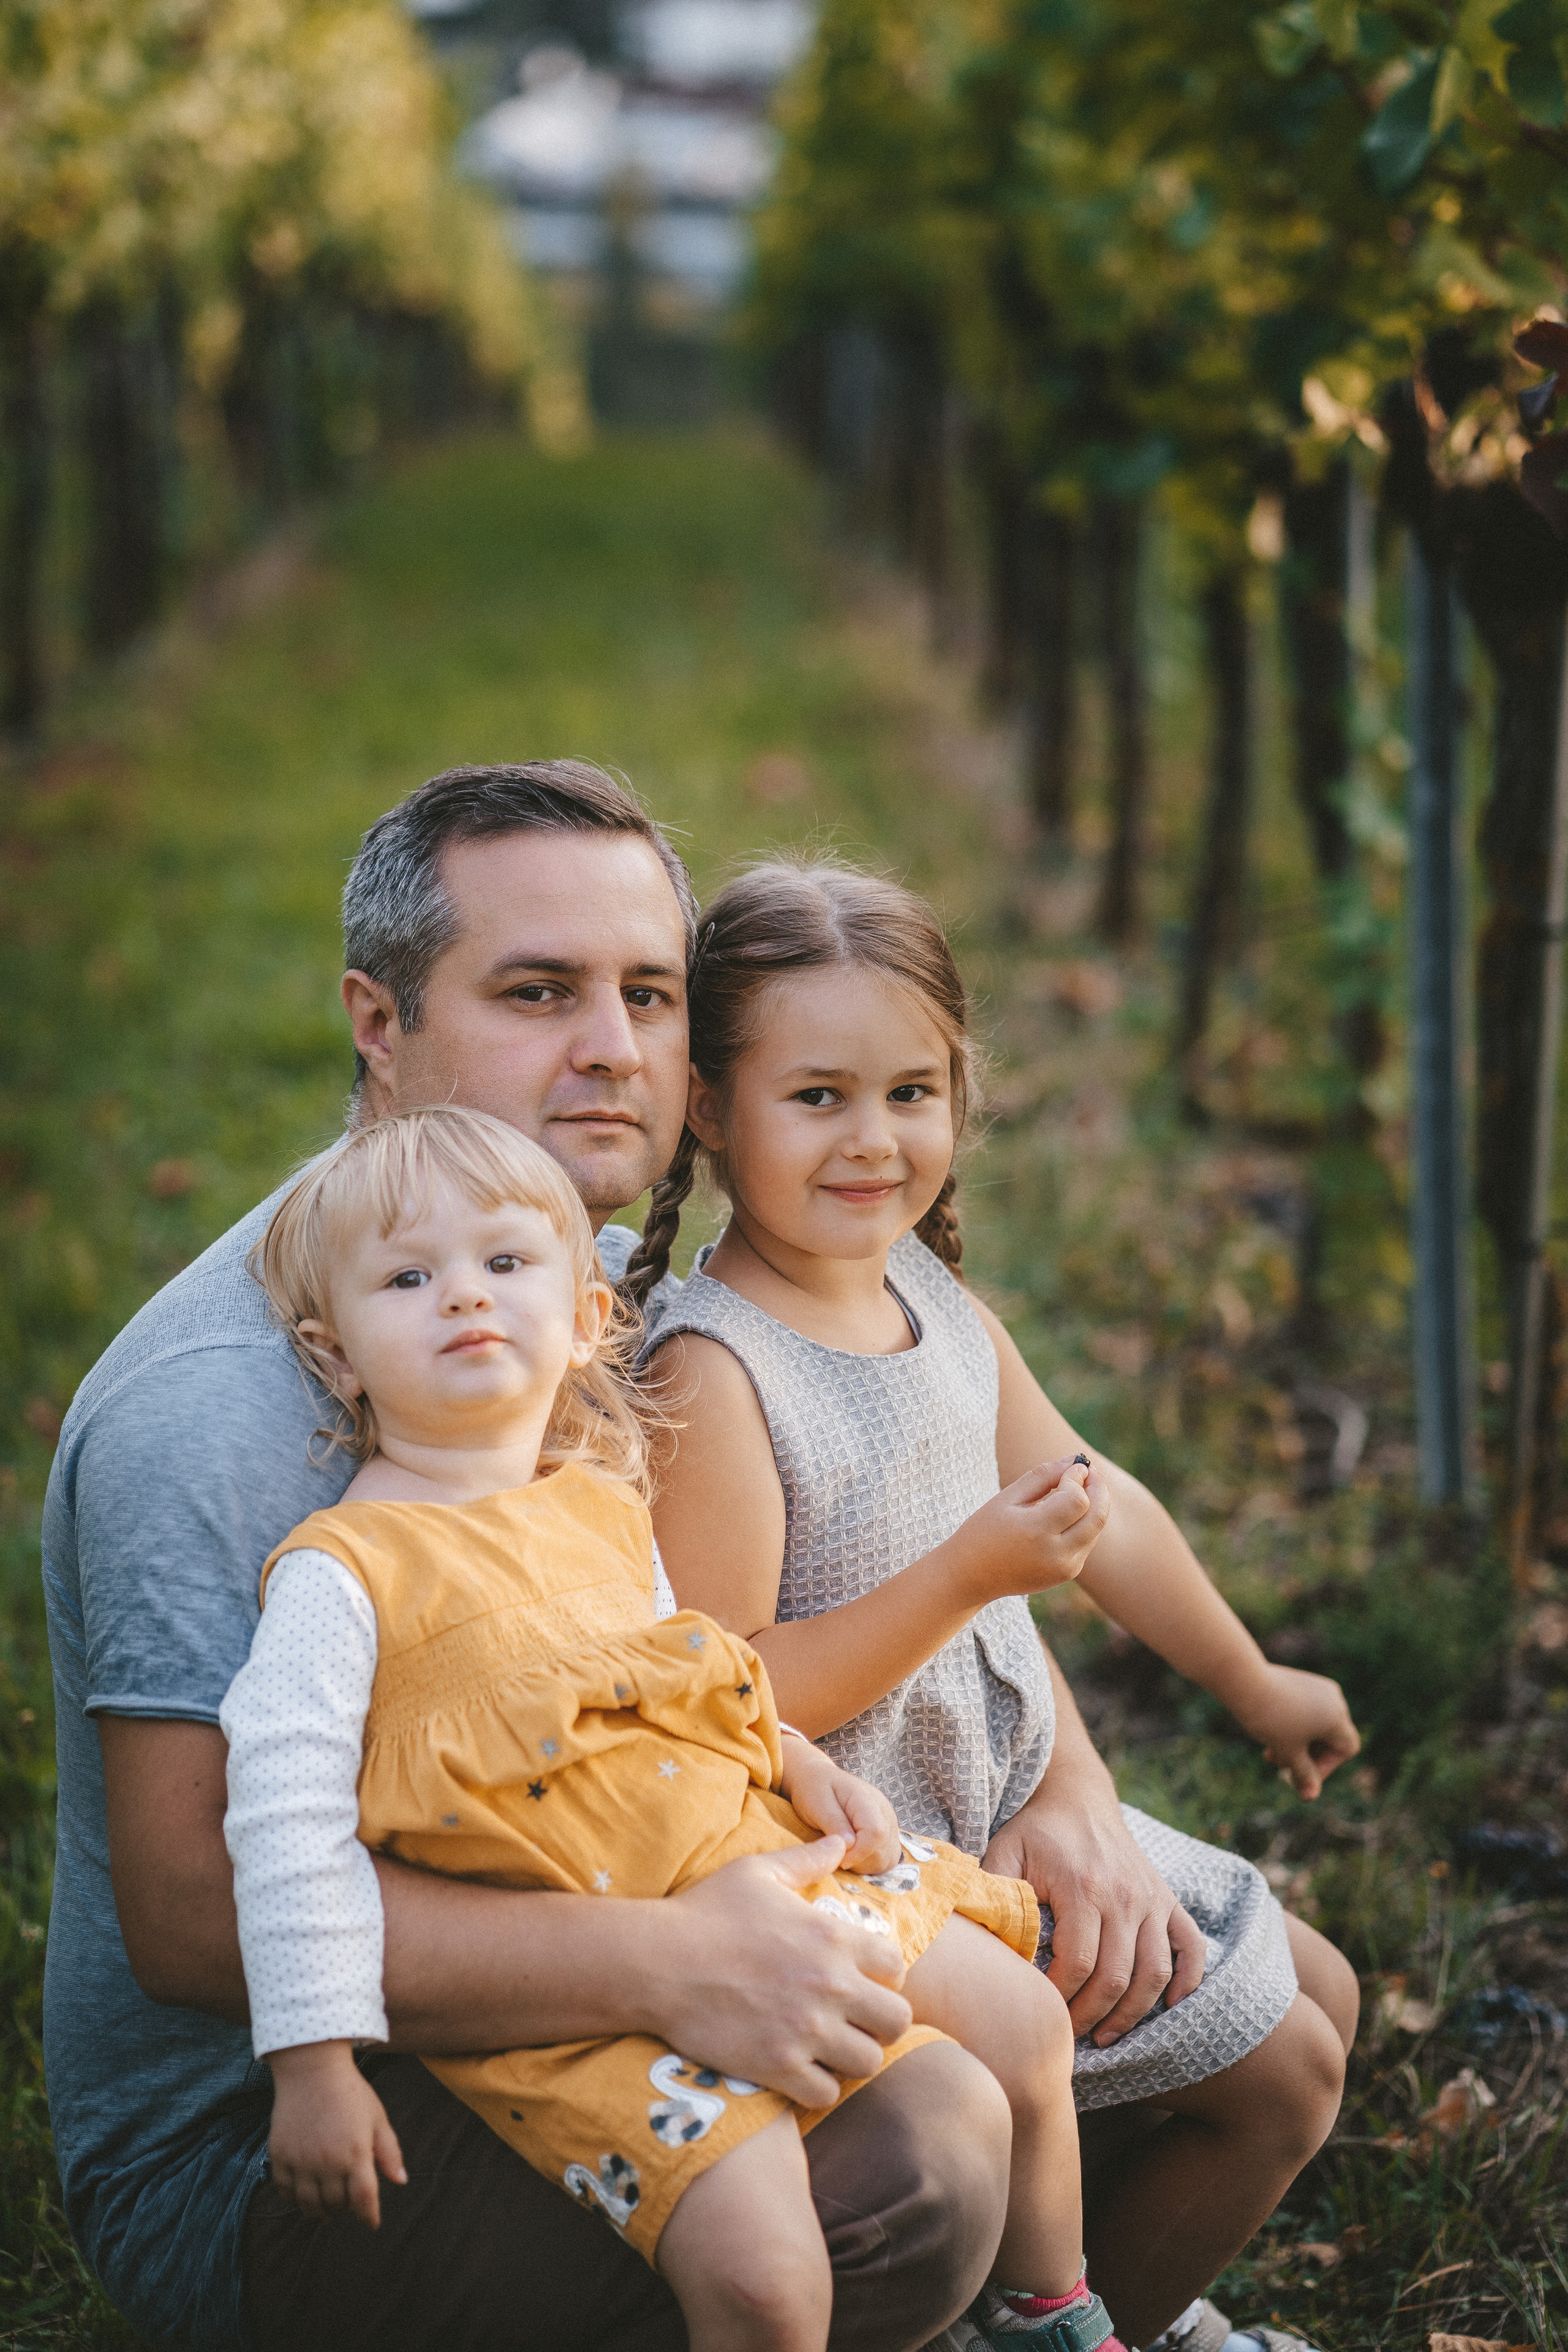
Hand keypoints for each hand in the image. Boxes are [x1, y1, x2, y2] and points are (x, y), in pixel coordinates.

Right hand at [266, 2041, 406, 2228]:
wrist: (312, 2069)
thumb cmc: (350, 2092)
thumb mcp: (377, 2118)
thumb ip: (389, 2152)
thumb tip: (401, 2182)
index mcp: (356, 2154)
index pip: (364, 2201)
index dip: (369, 2217)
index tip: (371, 2223)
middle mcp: (328, 2162)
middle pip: (337, 2205)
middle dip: (346, 2208)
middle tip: (349, 2200)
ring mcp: (301, 2161)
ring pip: (310, 2205)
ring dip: (321, 2209)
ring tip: (328, 2203)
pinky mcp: (280, 2156)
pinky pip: (286, 2192)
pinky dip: (296, 2198)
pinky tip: (305, 2191)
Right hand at [646, 1839, 912, 2106]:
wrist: (657, 1961)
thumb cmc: (706, 1911)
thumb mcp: (757, 1872)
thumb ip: (806, 1860)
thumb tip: (841, 1842)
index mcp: (832, 1937)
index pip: (896, 1967)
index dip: (884, 1975)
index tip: (862, 1980)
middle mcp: (830, 1985)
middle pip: (897, 2021)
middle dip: (881, 2021)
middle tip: (854, 2020)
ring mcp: (806, 2030)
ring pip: (869, 2062)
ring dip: (852, 2056)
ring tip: (829, 2047)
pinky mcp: (779, 2066)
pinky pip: (826, 2094)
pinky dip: (818, 2086)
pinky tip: (799, 2068)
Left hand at [779, 1735, 900, 1872]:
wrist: (818, 1779)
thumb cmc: (814, 1789)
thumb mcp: (817, 1803)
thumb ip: (834, 1823)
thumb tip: (850, 1845)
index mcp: (866, 1799)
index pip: (876, 1832)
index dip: (858, 1853)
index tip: (838, 1860)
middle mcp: (884, 1811)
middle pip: (883, 1849)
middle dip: (859, 1861)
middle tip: (836, 1856)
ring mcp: (888, 1823)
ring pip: (887, 1858)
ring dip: (865, 1865)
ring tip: (843, 1854)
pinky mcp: (886, 1834)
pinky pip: (887, 1859)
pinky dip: (871, 1864)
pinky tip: (853, 1856)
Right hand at [947, 1458, 1109, 1608]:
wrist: (971, 1577)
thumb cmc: (984, 1531)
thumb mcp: (1007, 1498)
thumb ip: (1043, 1476)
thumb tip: (1074, 1460)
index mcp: (1035, 1532)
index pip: (1077, 1500)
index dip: (1078, 1478)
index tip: (1072, 1465)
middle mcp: (1056, 1554)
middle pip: (1097, 1516)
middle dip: (1099, 1489)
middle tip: (1090, 1471)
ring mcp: (1064, 1567)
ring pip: (1095, 1528)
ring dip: (1094, 1504)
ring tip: (1077, 1486)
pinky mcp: (1067, 1573)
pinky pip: (1087, 1541)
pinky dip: (1084, 1522)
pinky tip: (1067, 1512)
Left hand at [983, 1788, 1205, 2045]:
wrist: (1077, 1797)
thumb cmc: (1036, 1832)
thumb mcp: (1005, 1852)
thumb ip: (994, 1895)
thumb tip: (988, 1949)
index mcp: (1083, 1886)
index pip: (1076, 1963)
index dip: (1058, 1997)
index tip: (1039, 2010)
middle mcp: (1125, 1895)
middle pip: (1116, 1977)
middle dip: (1090, 2016)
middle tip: (1067, 2035)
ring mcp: (1152, 1898)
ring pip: (1154, 1973)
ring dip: (1132, 2013)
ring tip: (1105, 2035)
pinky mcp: (1168, 1899)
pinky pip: (1191, 1947)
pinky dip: (1186, 1982)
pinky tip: (1168, 2007)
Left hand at [1231, 1661, 1360, 1799]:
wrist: (1244, 1682)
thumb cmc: (1270, 1719)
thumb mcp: (1289, 1752)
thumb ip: (1304, 1775)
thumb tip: (1311, 1796)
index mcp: (1337, 1716)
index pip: (1347, 1749)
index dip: (1327, 1766)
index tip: (1302, 1773)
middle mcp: (1333, 1699)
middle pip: (1330, 1738)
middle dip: (1306, 1757)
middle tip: (1280, 1766)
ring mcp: (1317, 1687)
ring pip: (1315, 1725)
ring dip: (1296, 1744)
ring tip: (1269, 1755)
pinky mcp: (1301, 1681)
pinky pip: (1306, 1710)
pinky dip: (1293, 1726)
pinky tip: (1269, 1734)